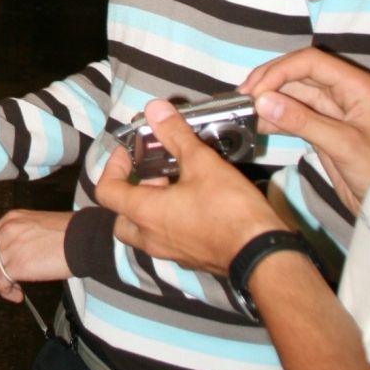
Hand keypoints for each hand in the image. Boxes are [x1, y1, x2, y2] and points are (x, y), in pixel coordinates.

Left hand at [0, 210, 70, 304]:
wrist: (83, 238)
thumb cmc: (70, 233)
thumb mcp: (37, 226)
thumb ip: (21, 236)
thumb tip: (17, 256)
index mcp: (10, 219)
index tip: (1, 268)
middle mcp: (5, 230)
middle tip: (4, 283)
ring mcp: (9, 247)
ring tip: (12, 291)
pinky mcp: (17, 265)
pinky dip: (5, 292)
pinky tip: (18, 296)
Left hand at [95, 101, 281, 273]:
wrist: (262, 255)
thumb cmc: (229, 209)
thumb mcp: (201, 163)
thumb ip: (175, 135)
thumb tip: (155, 109)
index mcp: (144, 214)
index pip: (106, 191)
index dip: (113, 167)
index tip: (129, 152)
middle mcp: (151, 238)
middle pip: (121, 217)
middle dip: (131, 193)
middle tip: (154, 173)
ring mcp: (171, 253)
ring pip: (145, 232)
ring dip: (151, 208)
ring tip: (178, 184)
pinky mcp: (192, 260)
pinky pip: (168, 241)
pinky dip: (171, 223)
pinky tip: (196, 205)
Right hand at [242, 49, 369, 216]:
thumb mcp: (343, 145)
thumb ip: (302, 122)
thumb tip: (262, 102)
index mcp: (356, 86)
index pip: (311, 62)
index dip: (280, 71)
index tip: (256, 90)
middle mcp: (343, 92)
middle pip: (298, 74)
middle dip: (269, 82)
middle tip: (242, 97)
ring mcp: (331, 110)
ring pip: (292, 94)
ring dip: (268, 100)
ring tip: (244, 111)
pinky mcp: (322, 128)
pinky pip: (293, 115)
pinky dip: (274, 118)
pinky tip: (257, 124)